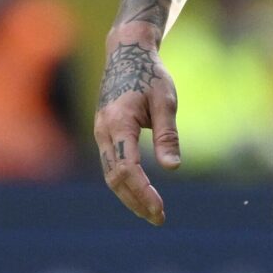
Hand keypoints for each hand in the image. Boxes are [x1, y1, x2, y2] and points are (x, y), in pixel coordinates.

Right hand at [93, 32, 180, 224]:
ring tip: (152, 212)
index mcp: (118, 122)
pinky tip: (141, 193)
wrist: (127, 53)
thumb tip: (172, 169)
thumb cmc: (150, 75)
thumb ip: (167, 135)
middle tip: (159, 218)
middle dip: (136, 201)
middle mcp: (103, 131)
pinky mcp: (104, 134)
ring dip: (129, 196)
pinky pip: (110, 165)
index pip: (127, 169)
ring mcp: (100, 133)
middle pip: (115, 178)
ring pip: (110, 175)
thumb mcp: (166, 101)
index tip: (160, 210)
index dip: (143, 192)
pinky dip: (124, 183)